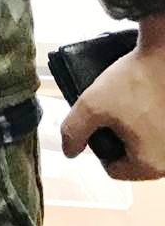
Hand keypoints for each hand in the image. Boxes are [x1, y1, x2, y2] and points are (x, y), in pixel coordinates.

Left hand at [60, 13, 164, 179]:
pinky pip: (158, 132)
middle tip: (112, 112)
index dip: (98, 146)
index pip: (114, 169)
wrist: (164, 55)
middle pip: (131, 158)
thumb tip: (69, 152)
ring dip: (132, 129)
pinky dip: (148, 120)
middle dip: (117, 137)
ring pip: (145, 145)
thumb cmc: (133, 82)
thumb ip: (74, 131)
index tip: (100, 123)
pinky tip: (141, 102)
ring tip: (127, 105)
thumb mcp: (91, 105)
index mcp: (151, 165)